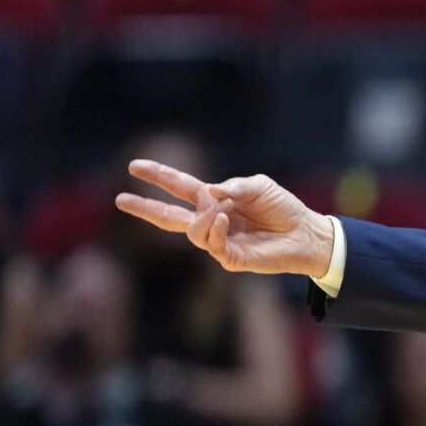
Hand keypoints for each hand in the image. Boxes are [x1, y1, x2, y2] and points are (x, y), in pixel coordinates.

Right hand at [116, 160, 336, 277]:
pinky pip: (210, 244)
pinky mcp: (230, 258)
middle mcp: (212, 220)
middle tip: (119, 199)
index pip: (180, 187)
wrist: (306, 233)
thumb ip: (233, 186)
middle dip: (145, 207)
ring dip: (201, 217)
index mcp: (215, 200)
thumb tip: (208, 193)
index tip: (135, 166)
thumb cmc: (284, 208)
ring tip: (221, 210)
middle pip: (169, 215)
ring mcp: (219, 240)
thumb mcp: (259, 186)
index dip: (159, 177)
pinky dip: (212, 229)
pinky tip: (223, 218)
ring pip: (191, 231)